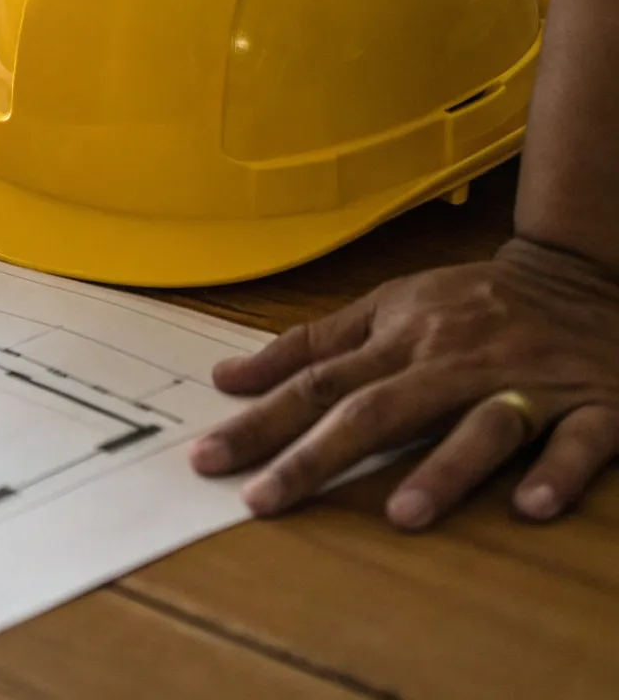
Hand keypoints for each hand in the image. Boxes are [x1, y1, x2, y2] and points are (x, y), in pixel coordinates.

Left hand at [191, 237, 618, 528]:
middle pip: (378, 411)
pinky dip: (557, 472)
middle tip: (263, 500)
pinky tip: (531, 505)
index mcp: (403, 340)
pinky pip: (578, 441)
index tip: (208, 459)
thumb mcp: (390, 305)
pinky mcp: (595, 407)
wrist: (585, 272)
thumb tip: (227, 377)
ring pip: (482, 426)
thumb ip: (310, 345)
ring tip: (401, 514)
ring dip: (444, 470)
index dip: (260, 421)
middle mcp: (456, 363)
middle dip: (316, 457)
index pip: (317, 384)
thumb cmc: (473, 301)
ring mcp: (528, 385)